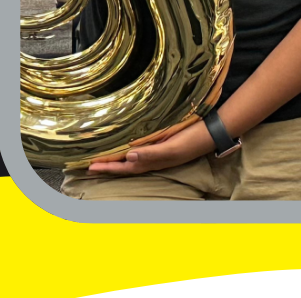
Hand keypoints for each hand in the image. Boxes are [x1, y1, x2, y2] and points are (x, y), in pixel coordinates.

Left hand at [81, 120, 212, 176]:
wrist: (211, 133)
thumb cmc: (192, 140)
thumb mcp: (172, 147)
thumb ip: (151, 153)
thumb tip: (128, 157)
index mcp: (152, 161)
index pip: (124, 167)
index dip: (107, 167)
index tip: (89, 166)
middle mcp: (152, 159)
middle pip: (125, 165)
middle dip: (108, 166)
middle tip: (89, 164)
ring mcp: (157, 152)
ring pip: (131, 159)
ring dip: (116, 159)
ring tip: (103, 157)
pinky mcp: (162, 144)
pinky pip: (139, 150)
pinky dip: (128, 150)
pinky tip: (126, 145)